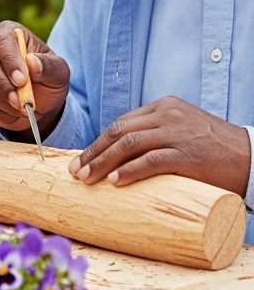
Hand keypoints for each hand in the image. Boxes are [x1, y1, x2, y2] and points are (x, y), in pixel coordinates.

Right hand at [0, 20, 69, 136]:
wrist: (38, 99)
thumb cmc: (48, 78)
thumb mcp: (59, 72)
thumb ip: (49, 66)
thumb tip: (32, 62)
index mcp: (8, 32)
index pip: (2, 41)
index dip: (10, 60)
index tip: (22, 80)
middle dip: (3, 85)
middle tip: (20, 102)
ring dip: (2, 103)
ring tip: (22, 109)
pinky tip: (13, 115)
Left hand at [69, 97, 252, 194]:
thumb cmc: (215, 151)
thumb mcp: (182, 132)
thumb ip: (156, 136)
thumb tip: (119, 159)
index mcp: (164, 107)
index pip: (121, 123)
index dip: (97, 142)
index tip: (80, 159)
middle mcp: (168, 115)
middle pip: (119, 132)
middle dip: (93, 152)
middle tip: (76, 172)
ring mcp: (179, 133)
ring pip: (129, 144)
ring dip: (103, 162)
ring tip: (87, 179)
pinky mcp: (189, 154)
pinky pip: (152, 160)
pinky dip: (130, 171)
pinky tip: (115, 182)